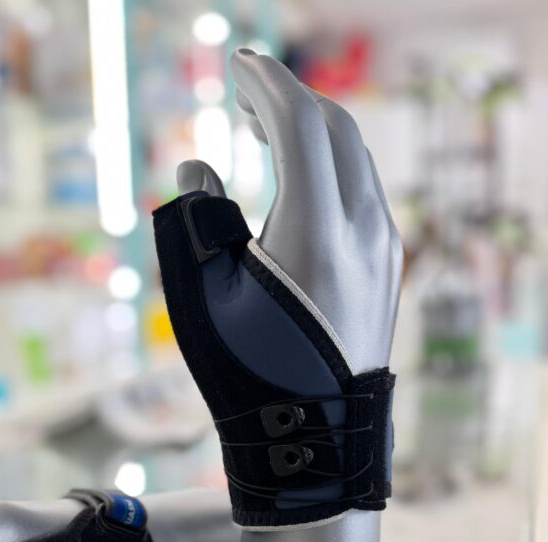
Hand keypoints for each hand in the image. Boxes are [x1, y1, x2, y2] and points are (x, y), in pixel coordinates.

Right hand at [178, 48, 401, 372]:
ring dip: (310, 132)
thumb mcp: (203, 297)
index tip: (238, 64)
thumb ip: (195, 220)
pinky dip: (329, 166)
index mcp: (316, 232)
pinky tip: (299, 179)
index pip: (301, 124)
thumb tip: (196, 166)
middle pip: (333, 131)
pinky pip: (362, 191)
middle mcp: (364, 230)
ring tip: (265, 132)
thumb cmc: (249, 372)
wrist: (314, 437)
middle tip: (244, 97)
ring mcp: (384, 249)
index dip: (267, 83)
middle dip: (287, 101)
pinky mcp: (387, 267)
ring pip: (353, 159)